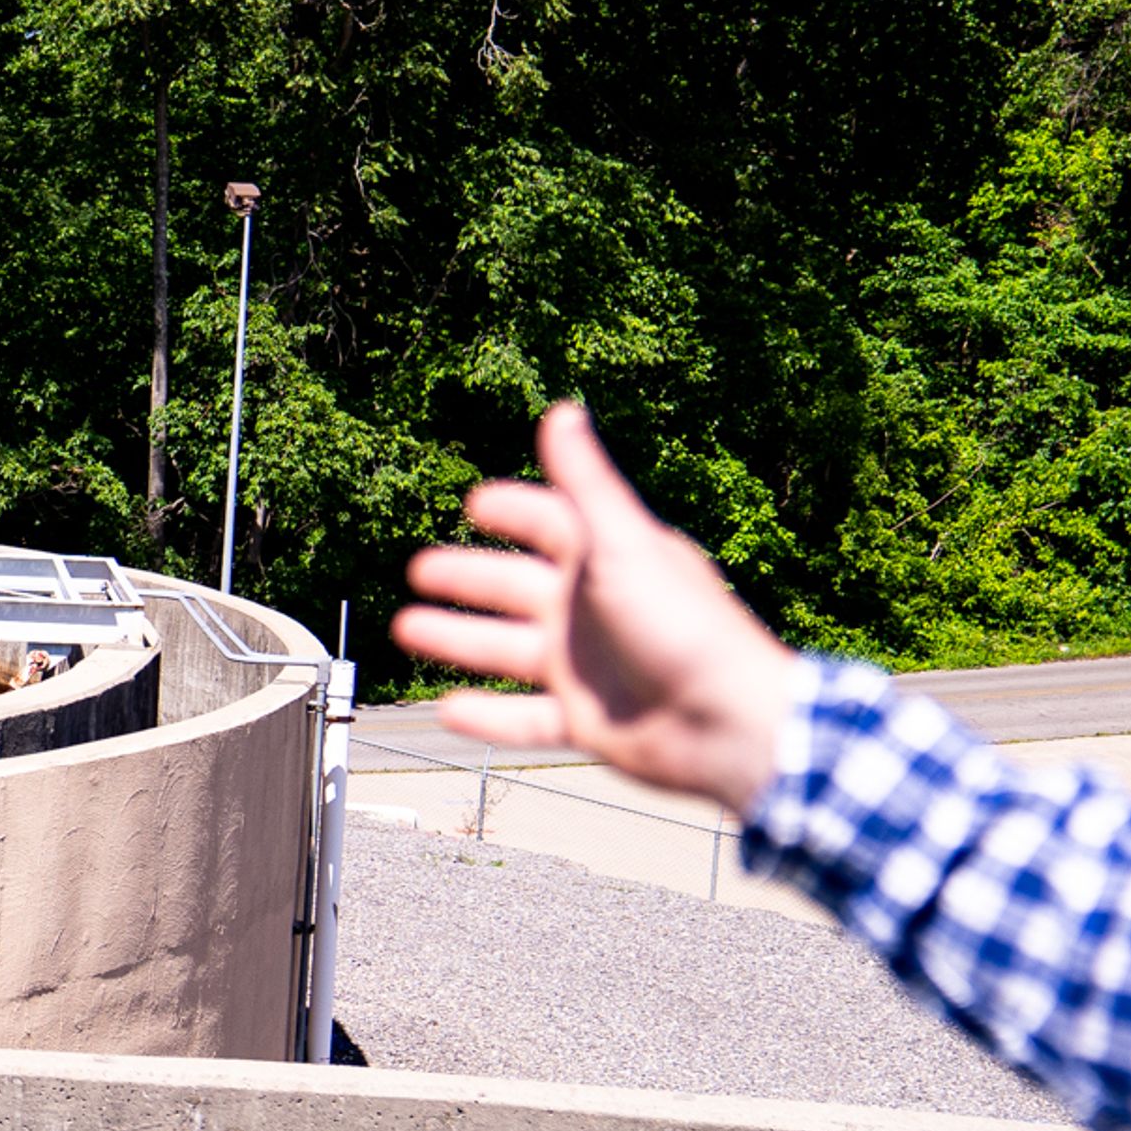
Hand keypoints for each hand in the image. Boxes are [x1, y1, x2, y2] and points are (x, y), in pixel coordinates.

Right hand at [391, 403, 800, 814]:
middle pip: (515, 588)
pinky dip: (486, 715)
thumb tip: (563, 408)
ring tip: (406, 628)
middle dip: (468, 577)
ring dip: (457, 639)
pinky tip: (447, 709)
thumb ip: (586, 481)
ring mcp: (585, 667)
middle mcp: (591, 611)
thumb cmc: (685, 626)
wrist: (723, 722)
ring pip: (506, 650)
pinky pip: (523, 718)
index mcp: (607, 561)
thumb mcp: (623, 544)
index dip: (515, 511)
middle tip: (419, 568)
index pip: (552, 525)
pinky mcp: (583, 720)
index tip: (475, 503)